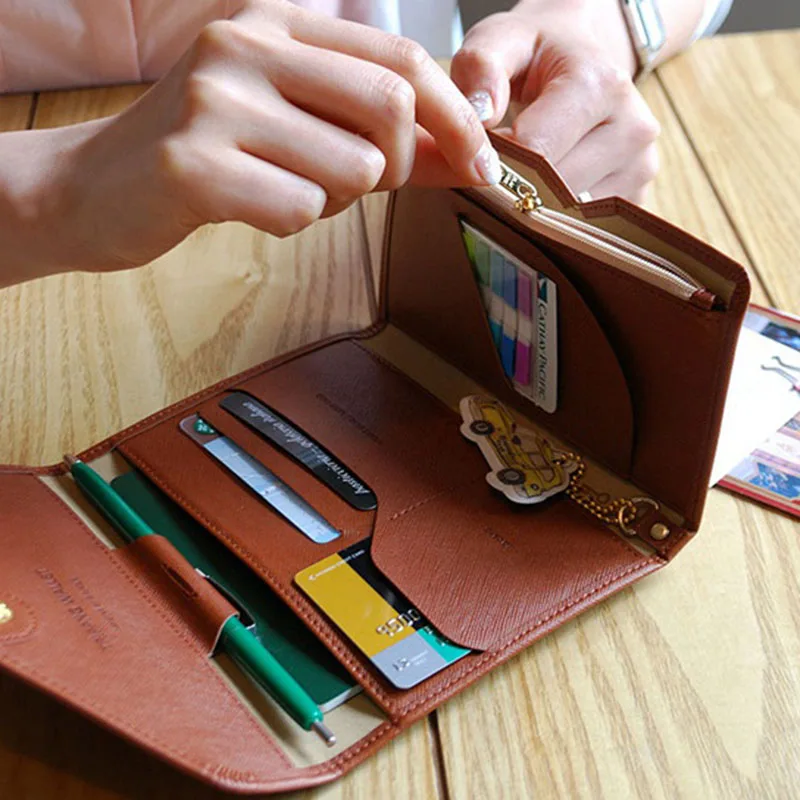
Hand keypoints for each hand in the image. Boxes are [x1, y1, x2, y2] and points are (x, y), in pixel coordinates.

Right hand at [34, 0, 499, 274]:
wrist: (97, 187)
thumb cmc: (211, 155)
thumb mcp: (298, 123)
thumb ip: (381, 132)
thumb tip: (470, 154)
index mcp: (278, 21)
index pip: (402, 58)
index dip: (456, 117)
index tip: (484, 166)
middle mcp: (246, 42)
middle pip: (391, 108)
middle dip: (398, 167)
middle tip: (359, 185)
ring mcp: (214, 100)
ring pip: (351, 169)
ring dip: (336, 199)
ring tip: (286, 189)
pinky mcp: (190, 164)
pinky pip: (298, 209)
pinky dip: (290, 222)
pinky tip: (250, 207)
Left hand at [452, 0, 660, 203]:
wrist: (580, 58)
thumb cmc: (535, 53)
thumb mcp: (502, 40)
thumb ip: (482, 68)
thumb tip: (480, 115)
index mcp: (602, 85)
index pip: (537, 150)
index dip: (498, 160)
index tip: (479, 154)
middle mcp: (633, 128)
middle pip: (555, 189)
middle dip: (516, 187)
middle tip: (493, 171)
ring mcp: (640, 167)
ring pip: (570, 216)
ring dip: (536, 207)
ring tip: (521, 177)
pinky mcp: (636, 198)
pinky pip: (585, 228)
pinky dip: (557, 219)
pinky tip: (543, 193)